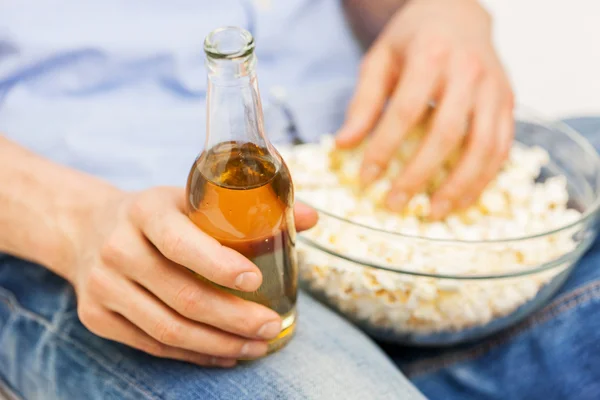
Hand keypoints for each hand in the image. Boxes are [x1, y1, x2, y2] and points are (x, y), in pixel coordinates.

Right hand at [64, 186, 316, 367]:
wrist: (87, 228)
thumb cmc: (157, 214)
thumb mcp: (192, 197)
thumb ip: (251, 207)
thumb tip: (312, 217)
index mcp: (145, 211)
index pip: (181, 243)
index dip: (220, 266)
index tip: (256, 282)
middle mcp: (118, 248)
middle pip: (181, 295)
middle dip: (233, 318)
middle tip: (271, 325)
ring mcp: (102, 286)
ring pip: (167, 328)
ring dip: (218, 344)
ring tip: (256, 345)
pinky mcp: (96, 317)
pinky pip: (151, 344)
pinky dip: (192, 354)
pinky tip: (223, 354)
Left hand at [336, 0, 513, 218]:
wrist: (459, 12)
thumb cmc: (414, 38)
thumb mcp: (379, 60)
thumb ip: (363, 102)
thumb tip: (343, 145)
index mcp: (431, 55)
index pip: (405, 110)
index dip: (384, 148)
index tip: (365, 178)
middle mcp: (468, 71)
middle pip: (446, 133)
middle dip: (419, 175)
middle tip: (395, 204)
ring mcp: (494, 88)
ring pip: (483, 146)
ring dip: (459, 186)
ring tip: (433, 213)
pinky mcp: (508, 103)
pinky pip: (502, 148)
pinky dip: (484, 178)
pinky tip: (463, 199)